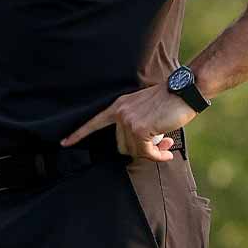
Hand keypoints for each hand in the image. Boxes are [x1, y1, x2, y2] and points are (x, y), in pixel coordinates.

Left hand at [61, 84, 196, 160]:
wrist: (183, 91)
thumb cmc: (169, 101)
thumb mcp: (144, 109)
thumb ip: (136, 124)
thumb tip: (138, 149)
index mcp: (119, 106)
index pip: (94, 122)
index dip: (78, 134)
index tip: (64, 143)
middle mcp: (120, 113)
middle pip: (121, 146)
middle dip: (140, 150)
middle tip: (160, 147)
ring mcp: (128, 121)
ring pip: (134, 151)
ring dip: (152, 152)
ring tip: (166, 145)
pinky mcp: (140, 129)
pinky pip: (146, 153)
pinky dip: (157, 156)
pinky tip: (167, 152)